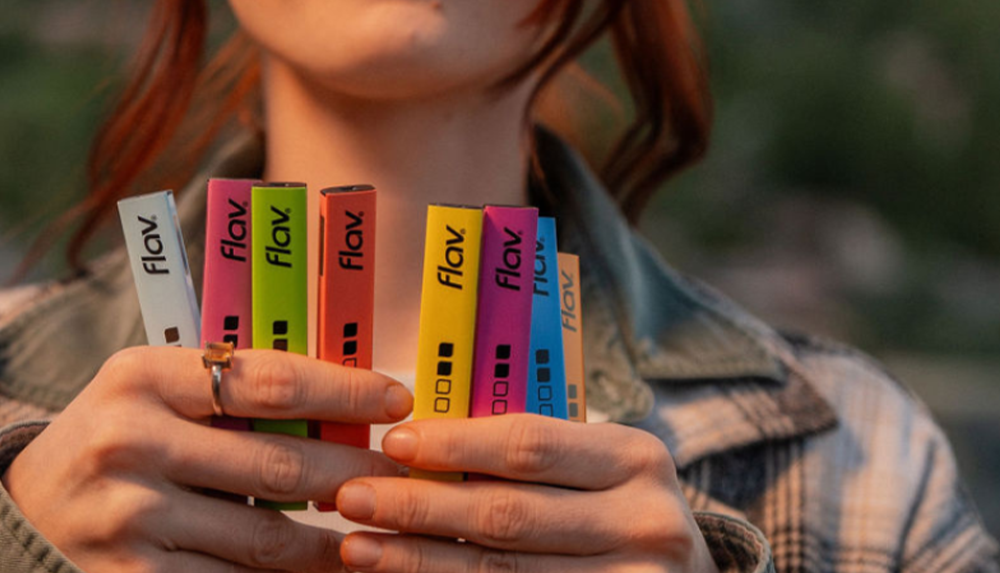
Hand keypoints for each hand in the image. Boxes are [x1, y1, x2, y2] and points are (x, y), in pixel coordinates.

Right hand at [2, 346, 412, 572]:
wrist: (20, 515)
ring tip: (370, 533)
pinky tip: (316, 570)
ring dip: (330, 541)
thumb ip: (223, 390)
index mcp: (141, 376)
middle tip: (399, 476)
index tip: (394, 398)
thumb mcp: (146, 392)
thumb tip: (334, 403)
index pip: (267, 378)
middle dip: (353, 472)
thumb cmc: (107, 441)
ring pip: (264, 537)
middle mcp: (131, 441)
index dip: (343, 389)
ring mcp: (129, 516)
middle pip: (278, 461)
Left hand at [335, 414, 718, 572]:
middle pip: (507, 514)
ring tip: (359, 547)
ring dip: (419, 560)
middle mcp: (645, 522)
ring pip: (502, 572)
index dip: (454, 444)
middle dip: (419, 506)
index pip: (529, 445)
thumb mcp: (596, 468)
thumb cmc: (617, 511)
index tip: (392, 442)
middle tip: (354, 498)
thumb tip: (413, 440)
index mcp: (635, 458)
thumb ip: (528, 455)